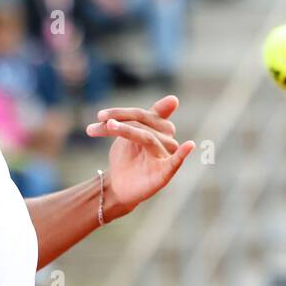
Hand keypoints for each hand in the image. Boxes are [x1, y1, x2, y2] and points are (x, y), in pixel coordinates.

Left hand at [85, 95, 193, 219]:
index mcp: (158, 128)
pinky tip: (189, 145)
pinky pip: (176, 162)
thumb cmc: (126, 158)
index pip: (140, 115)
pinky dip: (183, 154)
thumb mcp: (126, 134)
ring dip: (127, 130)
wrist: (118, 186)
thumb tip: (173, 98)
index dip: (121, 112)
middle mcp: (165, 139)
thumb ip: (135, 117)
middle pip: (142, 124)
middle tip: (95, 124)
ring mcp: (165, 156)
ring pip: (148, 138)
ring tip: (109, 126)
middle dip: (117, 122)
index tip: (99, 115)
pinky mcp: (165, 173)